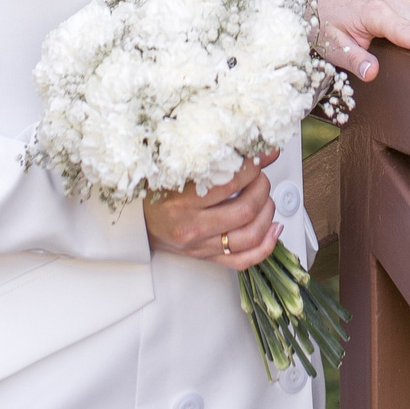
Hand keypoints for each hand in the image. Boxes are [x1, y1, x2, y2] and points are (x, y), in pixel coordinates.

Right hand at [145, 148, 280, 267]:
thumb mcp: (177, 170)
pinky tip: (273, 228)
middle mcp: (191, 227)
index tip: (257, 156)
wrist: (136, 223)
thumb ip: (214, 159)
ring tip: (265, 197)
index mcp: (180, 201)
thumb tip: (258, 148)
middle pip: (245, 209)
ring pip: (250, 235)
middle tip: (260, 175)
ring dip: (268, 212)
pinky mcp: (207, 258)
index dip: (252, 167)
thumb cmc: (155, 193)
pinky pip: (244, 260)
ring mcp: (200, 246)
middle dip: (262, 187)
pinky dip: (266, 245)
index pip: (229, 183)